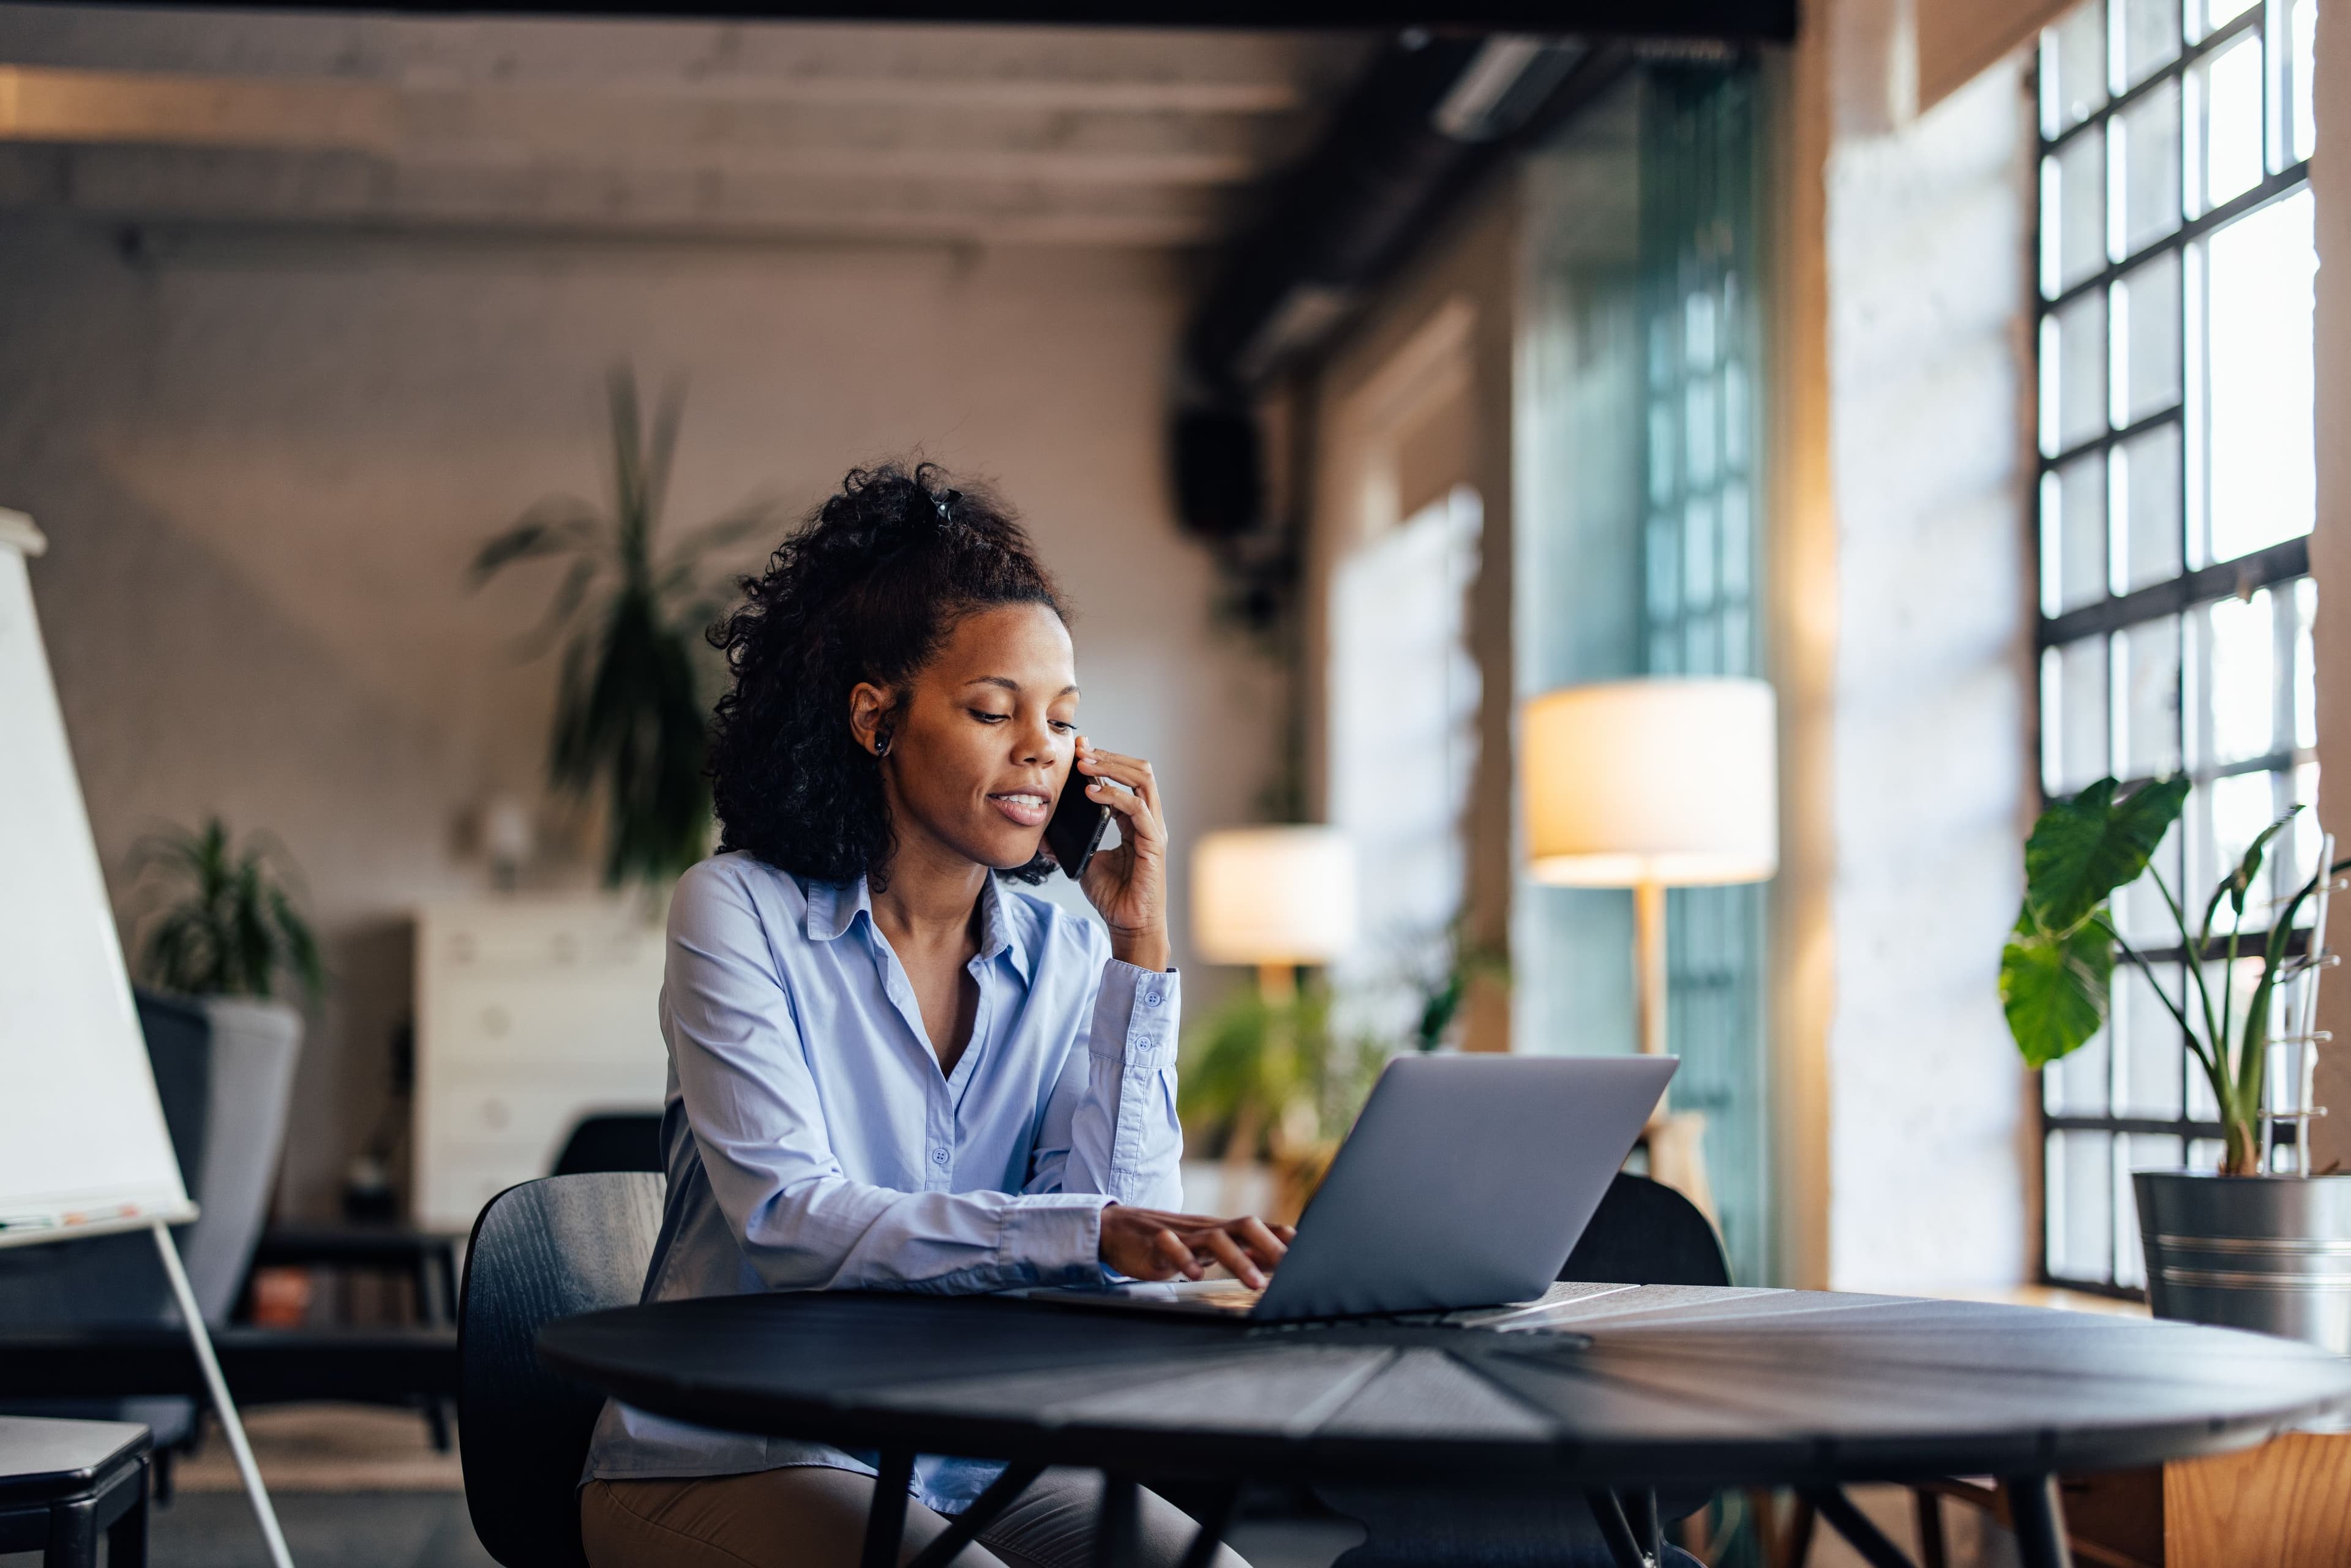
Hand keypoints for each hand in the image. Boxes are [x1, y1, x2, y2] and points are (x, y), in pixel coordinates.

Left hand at [1072, 739, 1169, 971]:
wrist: (1128, 923)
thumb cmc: (1113, 894)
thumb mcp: (1085, 861)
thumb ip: (1069, 844)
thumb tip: (1041, 833)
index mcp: (1135, 820)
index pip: (1125, 778)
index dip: (1104, 760)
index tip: (1079, 748)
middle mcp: (1148, 820)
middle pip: (1140, 771)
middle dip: (1109, 756)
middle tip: (1081, 750)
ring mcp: (1153, 829)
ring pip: (1143, 781)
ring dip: (1113, 767)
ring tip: (1086, 765)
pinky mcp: (1153, 843)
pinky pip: (1138, 809)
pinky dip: (1114, 795)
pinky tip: (1092, 792)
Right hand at [1098, 1206, 1294, 1289]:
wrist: (1119, 1229)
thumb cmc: (1173, 1242)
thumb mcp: (1210, 1247)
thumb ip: (1242, 1252)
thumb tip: (1280, 1261)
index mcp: (1222, 1229)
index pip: (1261, 1227)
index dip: (1285, 1237)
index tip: (1312, 1251)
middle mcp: (1207, 1228)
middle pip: (1245, 1225)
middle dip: (1270, 1245)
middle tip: (1291, 1268)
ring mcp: (1182, 1233)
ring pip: (1215, 1238)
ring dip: (1238, 1259)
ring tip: (1255, 1283)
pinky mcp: (1155, 1242)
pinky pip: (1170, 1246)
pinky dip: (1184, 1259)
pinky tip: (1194, 1276)